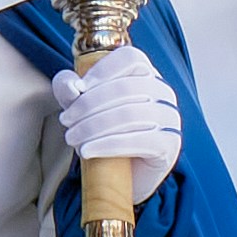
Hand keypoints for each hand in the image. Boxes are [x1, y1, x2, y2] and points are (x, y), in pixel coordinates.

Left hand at [53, 51, 184, 200]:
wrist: (123, 178)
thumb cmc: (105, 134)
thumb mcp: (82, 107)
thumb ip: (70, 89)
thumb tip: (72, 86)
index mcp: (147, 74)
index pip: (130, 58)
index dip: (101, 71)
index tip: (76, 91)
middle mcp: (163, 92)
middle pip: (124, 87)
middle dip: (88, 105)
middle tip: (66, 121)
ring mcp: (170, 118)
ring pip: (129, 114)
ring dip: (92, 126)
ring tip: (72, 138)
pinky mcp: (170, 145)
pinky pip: (138, 140)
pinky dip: (107, 145)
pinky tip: (86, 151)